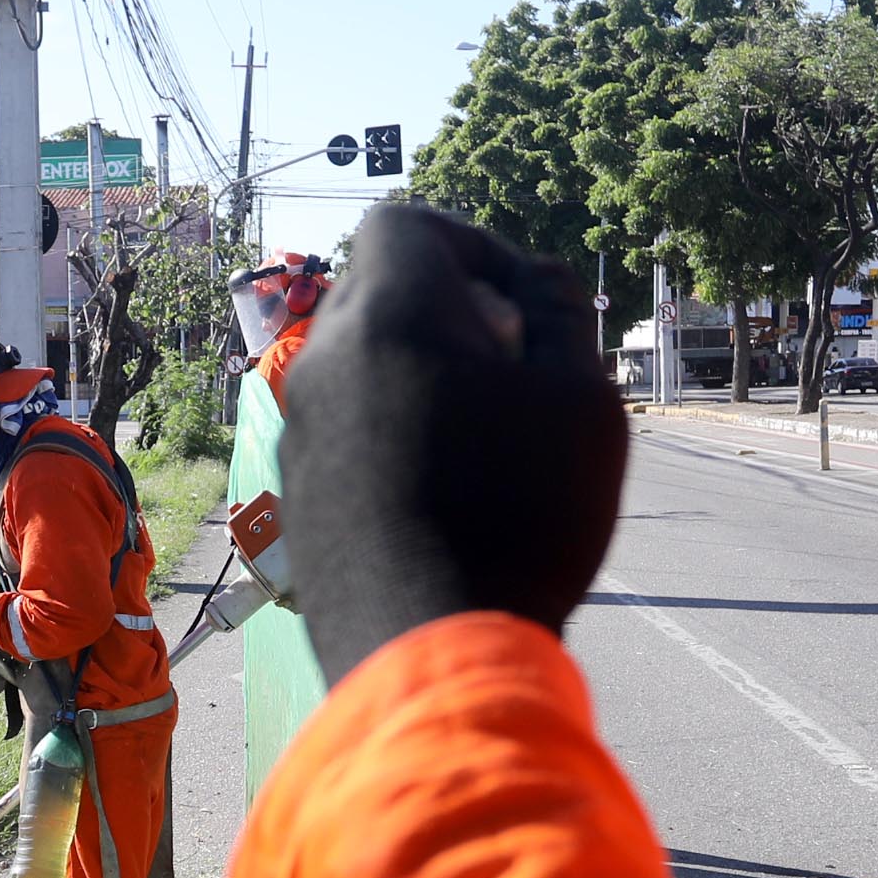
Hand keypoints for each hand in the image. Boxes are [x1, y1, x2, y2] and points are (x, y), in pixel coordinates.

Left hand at [277, 200, 626, 682]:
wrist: (438, 654)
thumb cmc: (524, 520)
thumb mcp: (583, 401)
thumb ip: (561, 317)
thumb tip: (537, 285)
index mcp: (390, 317)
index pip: (405, 223)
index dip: (470, 244)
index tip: (518, 302)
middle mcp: (324, 361)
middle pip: (377, 290)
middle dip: (446, 309)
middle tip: (509, 369)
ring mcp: (298, 429)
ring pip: (357, 361)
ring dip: (416, 372)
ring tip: (482, 437)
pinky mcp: (294, 490)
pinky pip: (341, 425)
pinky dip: (388, 428)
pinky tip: (443, 490)